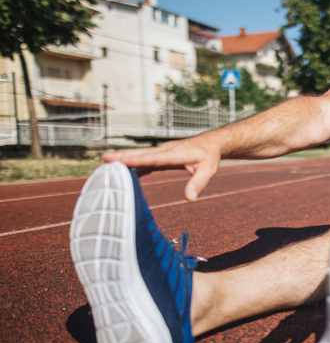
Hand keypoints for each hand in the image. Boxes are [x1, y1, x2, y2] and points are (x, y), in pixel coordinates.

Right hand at [102, 134, 220, 201]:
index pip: (154, 158)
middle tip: (105, 158)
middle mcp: (166, 150)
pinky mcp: (162, 155)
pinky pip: (145, 160)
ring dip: (124, 158)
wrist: (211, 143)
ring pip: (141, 155)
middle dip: (124, 156)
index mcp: (176, 153)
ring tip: (106, 162)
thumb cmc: (209, 156)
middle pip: (142, 154)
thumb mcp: (208, 170)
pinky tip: (123, 170)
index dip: (138, 160)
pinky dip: (134, 164)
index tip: (123, 161)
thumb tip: (190, 199)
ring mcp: (163, 152)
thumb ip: (198, 184)